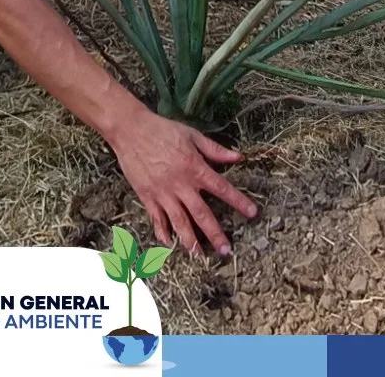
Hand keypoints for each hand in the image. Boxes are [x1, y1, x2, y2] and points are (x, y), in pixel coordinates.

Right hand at [109, 108, 258, 255]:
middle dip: (215, 234)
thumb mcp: (192, 135)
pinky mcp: (147, 196)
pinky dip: (163, 232)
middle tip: (226, 251)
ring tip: (199, 256)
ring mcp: (163, 193)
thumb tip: (237, 157)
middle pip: (201, 214)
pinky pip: (157, 219)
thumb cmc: (163, 130)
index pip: (222, 188)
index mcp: (195, 167)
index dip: (238, 201)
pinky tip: (169, 244)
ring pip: (179, 222)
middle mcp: (181, 184)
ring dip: (190, 240)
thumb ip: (214, 150)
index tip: (252, 213)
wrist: (131, 130)